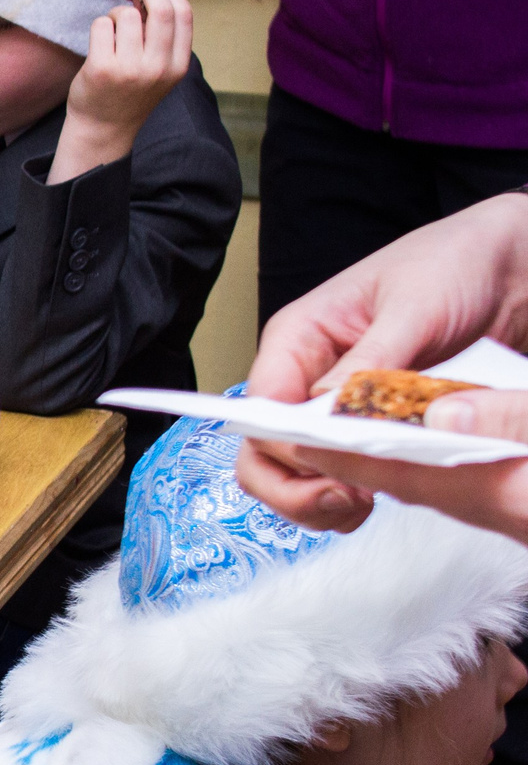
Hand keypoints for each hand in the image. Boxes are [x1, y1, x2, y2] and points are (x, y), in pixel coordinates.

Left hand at [52, 0, 191, 181]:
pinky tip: (99, 46)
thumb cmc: (128, 91)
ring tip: (113, 33)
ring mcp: (130, 69)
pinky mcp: (102, 69)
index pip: (183, 15)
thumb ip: (161, 34)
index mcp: (177, 66)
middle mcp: (158, 68)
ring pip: (127, 14)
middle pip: (161, 10)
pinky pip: (102, 25)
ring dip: (117, 13)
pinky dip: (100, 27)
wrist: (102, 127)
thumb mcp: (157, 67)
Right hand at [235, 192, 527, 532]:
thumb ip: (370, 360)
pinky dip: (352, 494)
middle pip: (265, 450)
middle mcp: (308, 375)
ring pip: (296, 471)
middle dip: (294, 487)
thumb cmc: (454, 262)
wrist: (512, 265)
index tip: (335, 470)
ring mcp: (338, 406)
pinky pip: (343, 470)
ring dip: (320, 500)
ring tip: (366, 502)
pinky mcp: (374, 425)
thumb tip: (328, 411)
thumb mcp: (412, 307)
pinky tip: (383, 492)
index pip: (262, 410)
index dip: (287, 449)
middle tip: (348, 500)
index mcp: (299, 338)